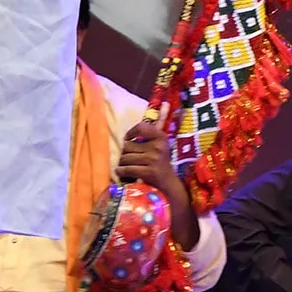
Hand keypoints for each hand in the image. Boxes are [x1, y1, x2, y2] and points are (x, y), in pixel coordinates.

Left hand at [117, 118, 194, 248]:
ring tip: (129, 168)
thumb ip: (160, 124)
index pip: (140, 127)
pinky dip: (122, 172)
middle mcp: (158, 146)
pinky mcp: (148, 172)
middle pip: (128, 146)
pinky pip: (126, 169)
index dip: (130, 134)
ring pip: (125, 157)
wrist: (169, 187)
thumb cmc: (161, 164)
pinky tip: (125, 174)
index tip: (129, 140)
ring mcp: (154, 160)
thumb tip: (164, 103)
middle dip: (126, 154)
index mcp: (161, 137)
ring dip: (123, 164)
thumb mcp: (161, 144)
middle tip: (132, 160)